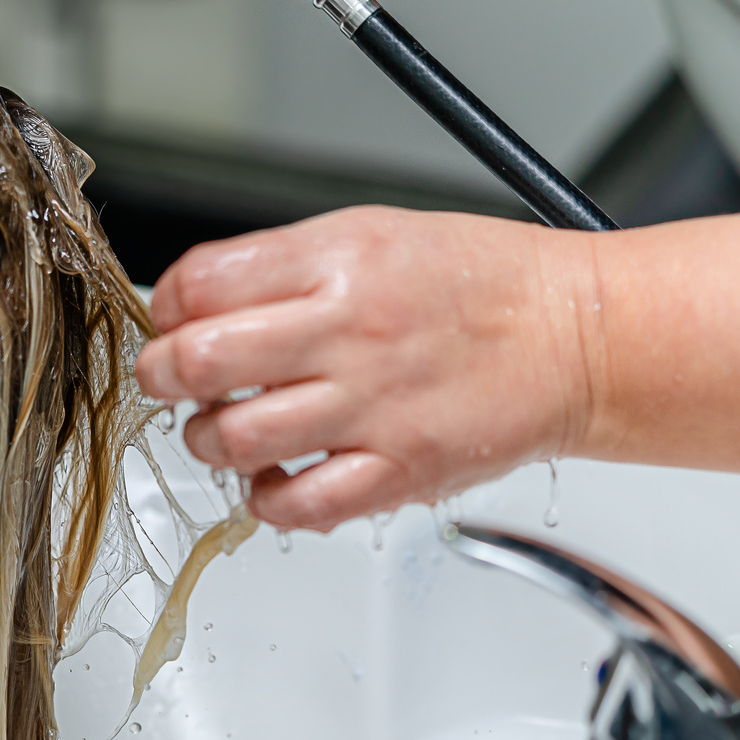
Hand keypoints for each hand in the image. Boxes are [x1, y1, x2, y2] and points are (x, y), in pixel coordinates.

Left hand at [134, 207, 599, 531]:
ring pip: (234, 438)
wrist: (578, 336)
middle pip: (199, 361)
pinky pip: (297, 505)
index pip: (201, 284)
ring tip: (223, 428)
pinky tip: (271, 478)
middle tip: (168, 377)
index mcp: (336, 263)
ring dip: (207, 439)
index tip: (170, 319)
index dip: (166, 305)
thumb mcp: (369, 234)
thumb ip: (279, 265)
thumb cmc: (477, 283)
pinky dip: (264, 499)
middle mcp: (348, 332)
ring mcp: (371, 407)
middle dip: (161, 373)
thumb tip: (192, 300)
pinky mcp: (398, 471)